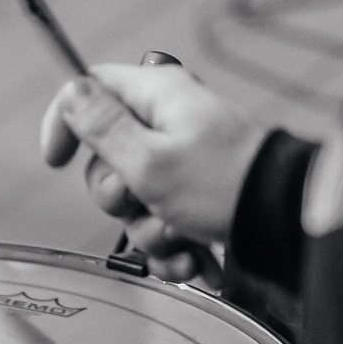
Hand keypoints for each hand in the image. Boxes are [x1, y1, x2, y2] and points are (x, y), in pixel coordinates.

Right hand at [38, 64, 270, 282]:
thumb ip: (102, 128)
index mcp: (158, 96)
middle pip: (107, 157)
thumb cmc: (225, 185)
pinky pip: (161, 220)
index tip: (58, 160)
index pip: (90, 89)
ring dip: (148, 228)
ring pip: (134, 197)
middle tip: (141, 199)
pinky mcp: (197, 194)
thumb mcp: (149, 160)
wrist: (285, 223)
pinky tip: (190, 255)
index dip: (66, 123)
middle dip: (118, 195)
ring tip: (178, 233)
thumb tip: (72, 92)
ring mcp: (184, 159)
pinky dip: (171, 243)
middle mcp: (170, 122)